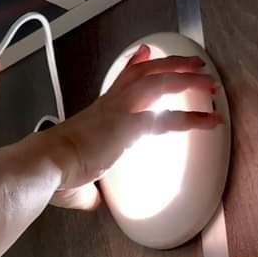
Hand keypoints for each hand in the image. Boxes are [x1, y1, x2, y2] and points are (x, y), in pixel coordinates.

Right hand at [43, 45, 219, 209]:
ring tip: (208, 83)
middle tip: (193, 64)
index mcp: (97, 112)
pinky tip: (211, 121)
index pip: (121, 80)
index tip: (147, 54)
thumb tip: (91, 202)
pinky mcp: (130, 126)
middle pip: (145, 72)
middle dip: (172, 65)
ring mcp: (121, 111)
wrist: (47, 162)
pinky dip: (193, 118)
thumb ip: (88, 188)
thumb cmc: (54, 169)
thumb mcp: (75, 176)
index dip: (136, 64)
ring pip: (159, 82)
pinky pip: (169, 118)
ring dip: (186, 79)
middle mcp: (110, 105)